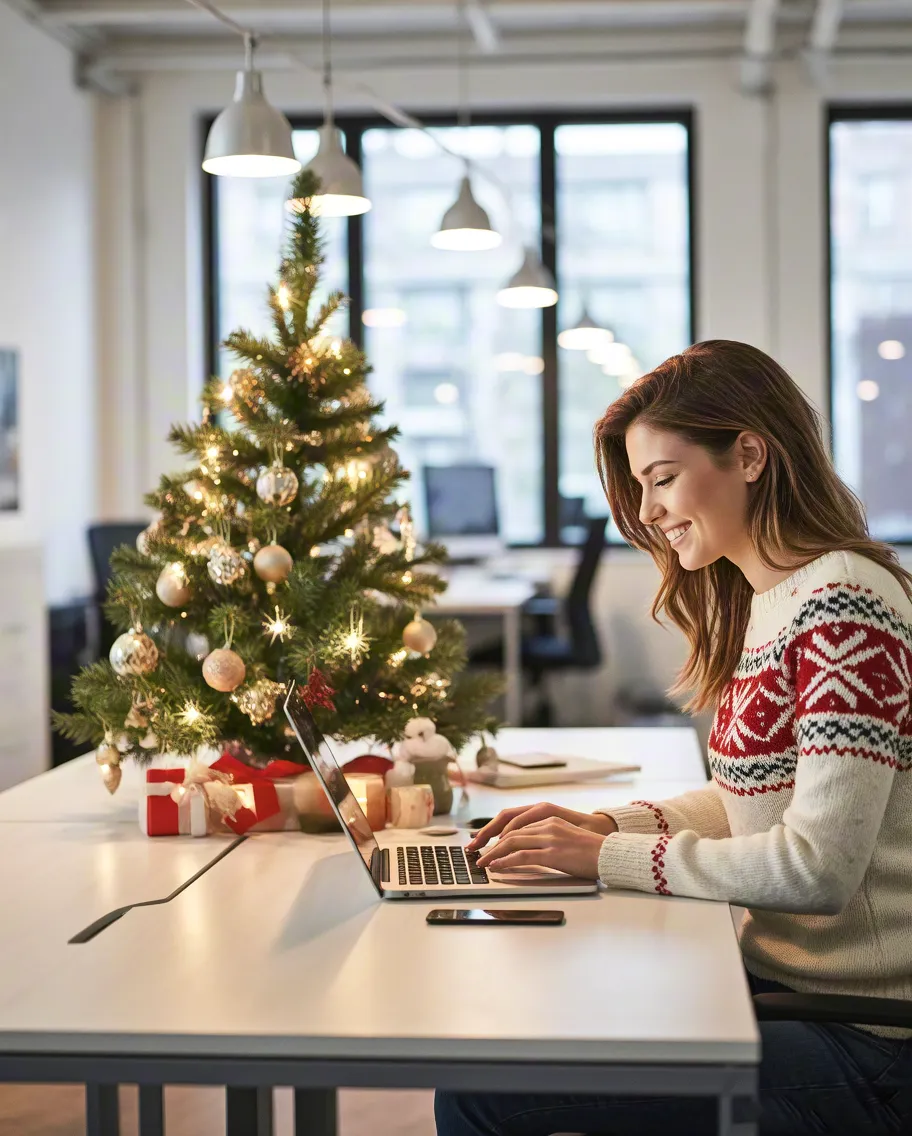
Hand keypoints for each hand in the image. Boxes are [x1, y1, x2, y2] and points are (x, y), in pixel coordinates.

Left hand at [466, 802, 616, 851]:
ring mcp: (550, 837)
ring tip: (481, 862)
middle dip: (488, 842)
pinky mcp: (553, 853)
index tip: (482, 840)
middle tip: (475, 852)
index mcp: (549, 817)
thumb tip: (524, 850)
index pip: (514, 822)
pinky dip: (505, 861)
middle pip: (509, 831)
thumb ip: (545, 838)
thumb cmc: (590, 851)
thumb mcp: (564, 837)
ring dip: (493, 853)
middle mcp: (547, 823)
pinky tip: (496, 866)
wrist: (611, 854)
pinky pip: (522, 855)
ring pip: (512, 842)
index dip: (495, 831)